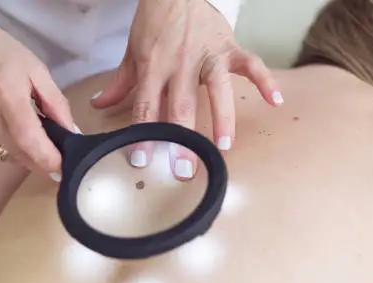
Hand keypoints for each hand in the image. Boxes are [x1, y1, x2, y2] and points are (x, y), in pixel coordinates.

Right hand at [0, 26, 76, 174]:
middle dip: (39, 160)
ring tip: (31, 136)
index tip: (62, 168)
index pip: (28, 137)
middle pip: (18, 151)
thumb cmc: (1, 53)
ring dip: (23, 152)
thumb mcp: (36, 70)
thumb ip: (56, 103)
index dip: (46, 158)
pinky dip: (5, 143)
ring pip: (4, 152)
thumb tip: (72, 133)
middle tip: (54, 159)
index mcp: (7, 92)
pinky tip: (6, 125)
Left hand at [91, 0, 279, 179]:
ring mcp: (208, 54)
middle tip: (184, 170)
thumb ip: (120, 82)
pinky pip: (250, 64)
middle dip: (183, 139)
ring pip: (218, 88)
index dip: (144, 133)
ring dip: (222, 117)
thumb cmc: (155, 22)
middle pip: (181, 105)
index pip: (147, 106)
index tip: (143, 159)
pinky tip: (274, 101)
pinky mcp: (229, 47)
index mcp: (154, 67)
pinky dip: (265, 80)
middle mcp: (181, 63)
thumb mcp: (133, 51)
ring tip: (224, 146)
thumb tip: (98, 105)